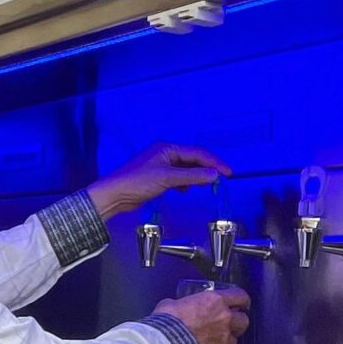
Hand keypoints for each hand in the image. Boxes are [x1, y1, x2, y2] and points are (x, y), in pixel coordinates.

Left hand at [87, 144, 226, 218]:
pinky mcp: (157, 178)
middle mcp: (165, 154)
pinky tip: (186, 190)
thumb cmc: (135, 182)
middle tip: (221, 180)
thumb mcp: (167, 178)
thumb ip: (192, 176)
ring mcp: (161, 165)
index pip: (197, 153)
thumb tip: (213, 175)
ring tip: (205, 186)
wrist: (114, 195)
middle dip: (207, 170)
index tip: (228, 173)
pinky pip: (178, 178)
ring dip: (196, 177)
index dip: (215, 162)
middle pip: (193, 160)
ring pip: (186, 169)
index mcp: (167, 148)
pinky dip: (185, 183)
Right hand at [155, 286, 252, 343]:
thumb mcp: (172, 304)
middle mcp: (225, 317)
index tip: (241, 303)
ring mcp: (225, 337)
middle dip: (238, 320)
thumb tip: (177, 307)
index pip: (240, 296)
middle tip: (230, 322)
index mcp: (215, 300)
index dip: (242, 300)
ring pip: (237, 336)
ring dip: (231, 336)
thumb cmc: (168, 323)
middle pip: (243, 319)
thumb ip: (182, 304)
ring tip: (220, 338)